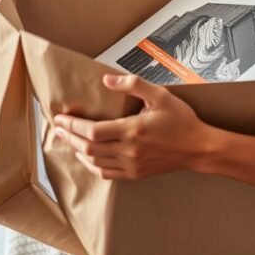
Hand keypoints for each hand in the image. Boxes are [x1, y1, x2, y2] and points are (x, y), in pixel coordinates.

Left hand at [53, 73, 209, 179]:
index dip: (73, 125)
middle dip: (69, 137)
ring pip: (95, 162)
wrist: (198, 148)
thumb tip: (106, 79)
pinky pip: (107, 173)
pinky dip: (92, 166)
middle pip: (89, 148)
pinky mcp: (135, 174)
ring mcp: (131, 165)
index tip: (60, 118)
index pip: (93, 131)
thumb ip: (132, 85)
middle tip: (57, 127)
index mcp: (132, 130)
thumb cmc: (180, 119)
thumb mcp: (160, 94)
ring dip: (78, 151)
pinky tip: (87, 157)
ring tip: (67, 139)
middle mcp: (129, 151)